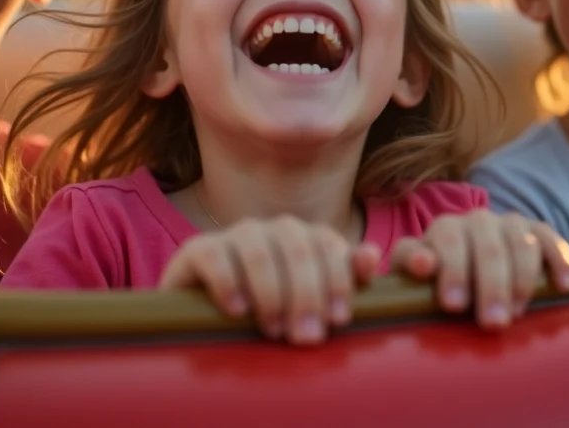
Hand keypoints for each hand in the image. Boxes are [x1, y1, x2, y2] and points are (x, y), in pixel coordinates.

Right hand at [158, 215, 380, 344]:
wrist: (206, 321)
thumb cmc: (272, 316)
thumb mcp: (310, 304)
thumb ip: (343, 280)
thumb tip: (371, 256)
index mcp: (305, 238)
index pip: (328, 245)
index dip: (337, 280)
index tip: (339, 320)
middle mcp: (273, 230)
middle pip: (297, 248)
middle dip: (307, 295)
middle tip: (306, 338)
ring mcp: (235, 236)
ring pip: (259, 251)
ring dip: (271, 292)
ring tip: (273, 330)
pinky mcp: (197, 249)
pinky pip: (215, 255)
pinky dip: (228, 282)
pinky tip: (237, 310)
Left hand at [390, 210, 568, 329]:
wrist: (465, 264)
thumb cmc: (436, 276)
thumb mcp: (412, 270)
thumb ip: (410, 263)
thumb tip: (423, 264)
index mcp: (446, 227)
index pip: (449, 239)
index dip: (452, 271)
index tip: (453, 305)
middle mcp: (479, 220)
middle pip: (489, 247)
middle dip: (492, 286)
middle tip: (492, 322)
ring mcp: (510, 224)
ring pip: (522, 242)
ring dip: (522, 279)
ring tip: (517, 313)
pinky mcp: (537, 232)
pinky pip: (552, 240)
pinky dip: (560, 260)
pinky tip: (563, 286)